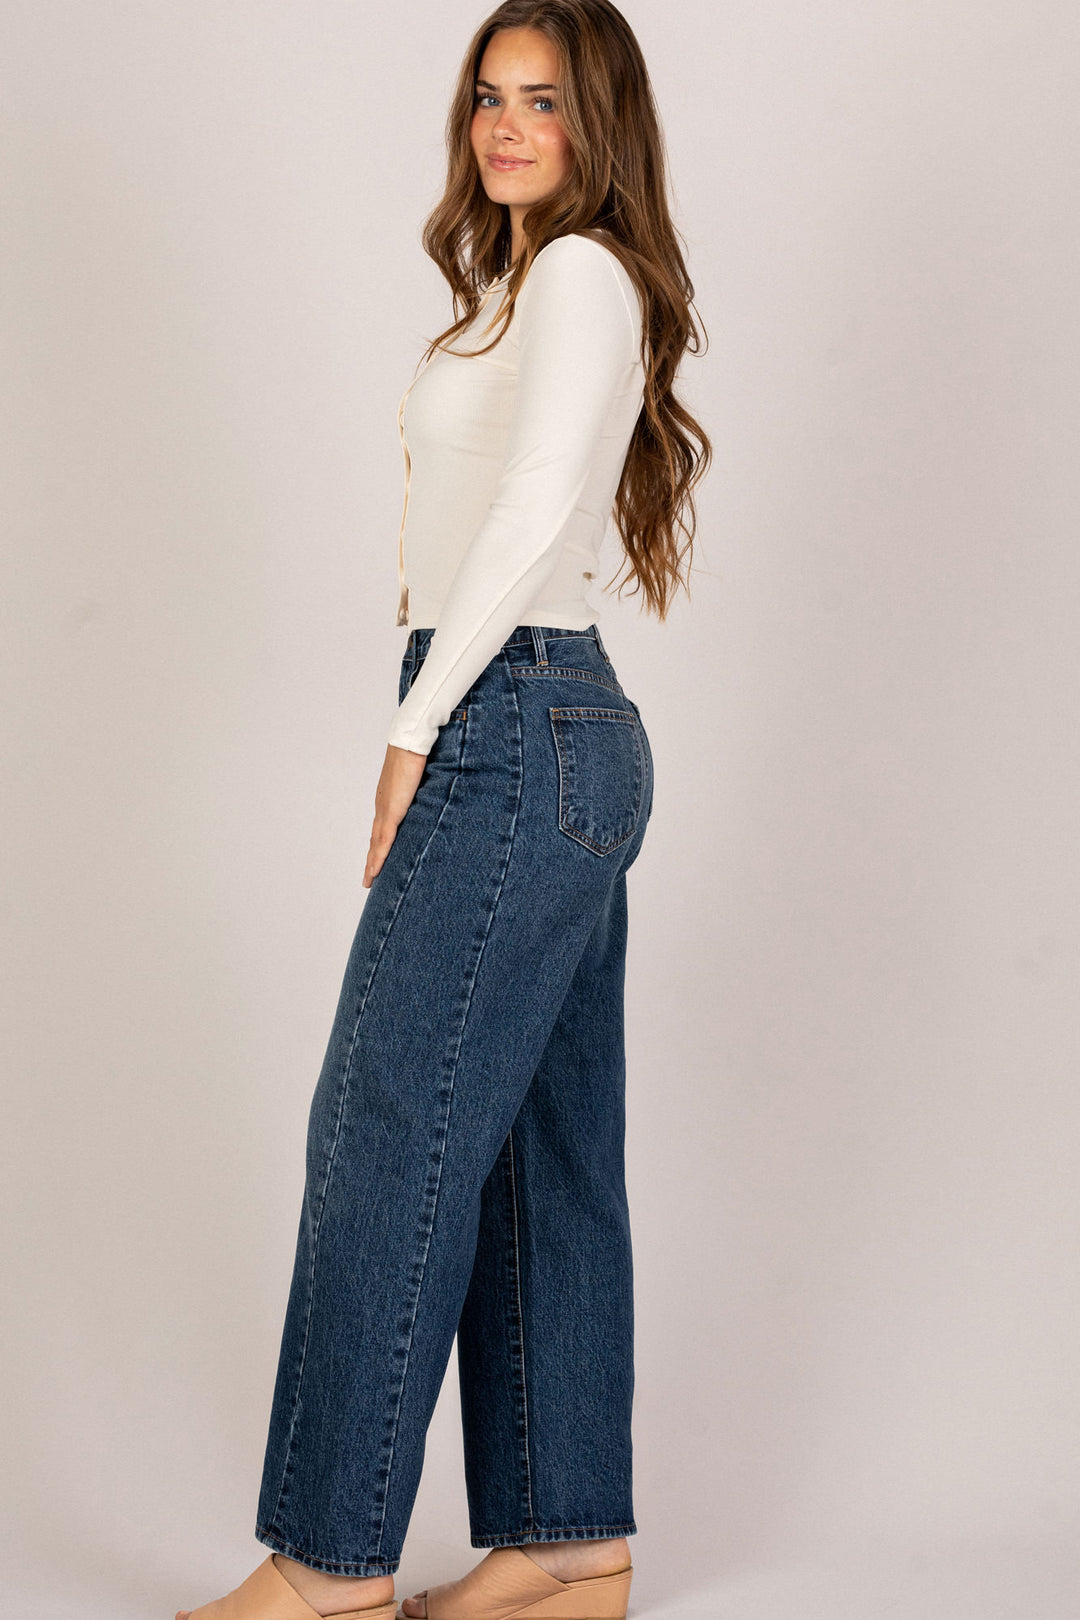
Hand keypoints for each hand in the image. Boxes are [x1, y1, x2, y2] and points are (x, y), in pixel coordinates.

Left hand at [363, 743, 427, 887]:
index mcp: (389, 798)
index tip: (378, 858)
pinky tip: (373, 872)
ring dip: (372, 864)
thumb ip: (427, 789)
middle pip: (375, 839)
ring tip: (369, 881)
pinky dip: (378, 858)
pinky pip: (383, 841)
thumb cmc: (417, 752)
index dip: (379, 844)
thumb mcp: (424, 777)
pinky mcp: (390, 812)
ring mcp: (385, 810)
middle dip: (373, 859)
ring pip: (376, 844)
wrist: (410, 742)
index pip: (382, 827)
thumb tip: (438, 792)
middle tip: (369, 878)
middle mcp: (383, 805)